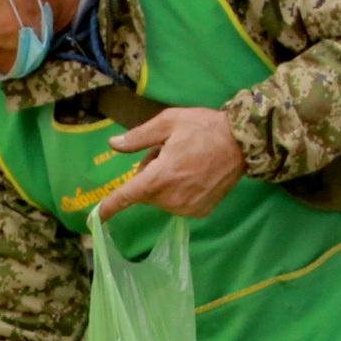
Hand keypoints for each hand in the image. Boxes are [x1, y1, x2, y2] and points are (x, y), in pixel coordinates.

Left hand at [100, 107, 242, 218]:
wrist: (244, 142)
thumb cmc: (204, 128)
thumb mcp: (169, 122)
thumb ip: (138, 137)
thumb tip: (113, 145)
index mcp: (161, 177)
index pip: (128, 196)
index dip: (110, 207)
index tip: (96, 217)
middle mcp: (172, 198)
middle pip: (145, 192)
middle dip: (149, 175)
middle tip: (168, 154)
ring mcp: (187, 208)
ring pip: (161, 199)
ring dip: (164, 184)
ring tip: (185, 163)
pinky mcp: (200, 212)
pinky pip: (177, 204)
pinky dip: (179, 192)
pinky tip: (195, 175)